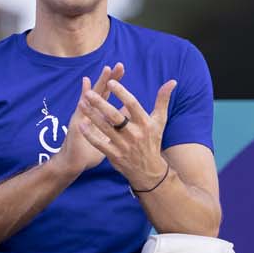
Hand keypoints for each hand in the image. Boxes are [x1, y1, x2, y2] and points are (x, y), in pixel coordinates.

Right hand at [55, 63, 122, 176]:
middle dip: (110, 78)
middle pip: (102, 91)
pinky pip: (81, 112)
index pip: (108, 93)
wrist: (74, 163)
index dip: (115, 82)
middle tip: (119, 65)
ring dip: (99, 84)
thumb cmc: (90, 150)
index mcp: (99, 114)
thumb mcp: (107, 137)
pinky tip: (86, 92)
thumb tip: (127, 114)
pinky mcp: (78, 125)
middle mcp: (90, 111)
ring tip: (106, 70)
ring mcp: (83, 116)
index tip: (122, 68)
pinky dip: (83, 101)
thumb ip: (117, 125)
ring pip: (92, 97)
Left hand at [75, 68, 176, 189]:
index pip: (132, 105)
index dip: (121, 93)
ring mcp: (124, 145)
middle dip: (100, 104)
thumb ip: (163, 100)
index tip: (110, 82)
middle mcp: (135, 134)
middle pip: (115, 116)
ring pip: (105, 128)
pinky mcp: (115, 155)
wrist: (149, 170)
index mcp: (145, 123)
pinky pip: (99, 144)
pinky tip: (81, 124)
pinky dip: (89, 135)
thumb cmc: (153, 141)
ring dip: (92, 115)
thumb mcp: (160, 121)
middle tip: (88, 93)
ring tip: (81, 103)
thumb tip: (172, 81)